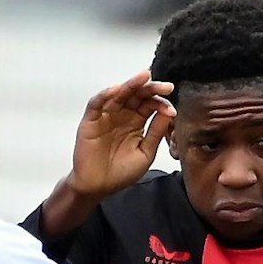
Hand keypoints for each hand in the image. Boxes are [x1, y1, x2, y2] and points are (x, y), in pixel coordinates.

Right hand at [66, 70, 176, 200]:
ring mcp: (106, 115)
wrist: (98, 186)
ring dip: (131, 84)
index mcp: (136, 122)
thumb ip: (156, 133)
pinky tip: (118, 90)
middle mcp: (122, 115)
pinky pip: (97, 103)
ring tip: (144, 77)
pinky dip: (106, 94)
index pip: (150, 105)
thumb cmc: (121, 173)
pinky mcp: (90, 120)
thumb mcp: (145, 153)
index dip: (161, 103)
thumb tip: (169, 112)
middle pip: (137, 95)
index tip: (172, 109)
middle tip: (166, 86)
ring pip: (119, 94)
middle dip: (151, 88)